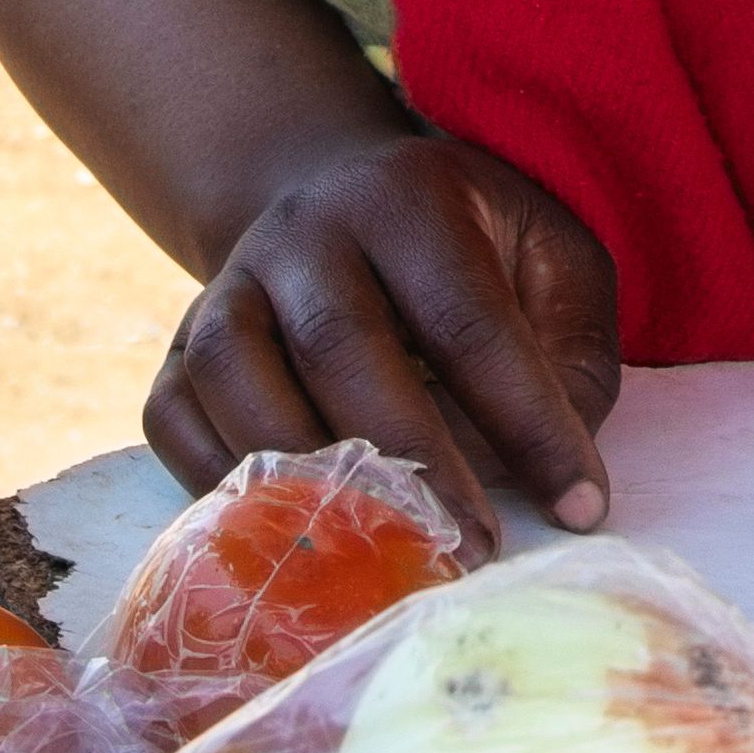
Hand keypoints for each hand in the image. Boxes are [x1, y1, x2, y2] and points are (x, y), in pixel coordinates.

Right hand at [145, 129, 622, 548]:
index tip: (579, 507)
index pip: (468, 319)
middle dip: (413, 464)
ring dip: (307, 480)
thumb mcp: (548, 258)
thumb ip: (570, 352)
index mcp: (409, 198)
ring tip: (378, 555)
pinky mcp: (181, 341)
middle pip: (341, 347)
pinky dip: (218, 483)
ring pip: (239, 378)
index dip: (526, 419)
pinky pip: (174, 416)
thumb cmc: (468, 248)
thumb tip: (554, 477)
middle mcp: (305, 230)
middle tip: (474, 551)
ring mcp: (230, 284)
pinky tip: (286, 534)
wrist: (336, 197)